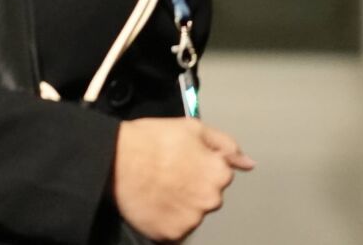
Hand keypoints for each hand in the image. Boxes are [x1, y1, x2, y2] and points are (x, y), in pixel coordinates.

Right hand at [113, 117, 254, 241]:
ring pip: (191, 215)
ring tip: (156, 188)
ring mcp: (192, 220)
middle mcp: (211, 200)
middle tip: (166, 174)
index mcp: (219, 173)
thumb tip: (249, 162)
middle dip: (191, 188)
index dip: (198, 165)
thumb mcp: (190, 128)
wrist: (113, 160)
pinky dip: (165, 220)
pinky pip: (174, 230)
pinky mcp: (172, 234)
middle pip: (206, 197)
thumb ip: (224, 144)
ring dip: (179, 206)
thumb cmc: (149, 139)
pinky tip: (152, 203)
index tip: (180, 161)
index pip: (219, 174)